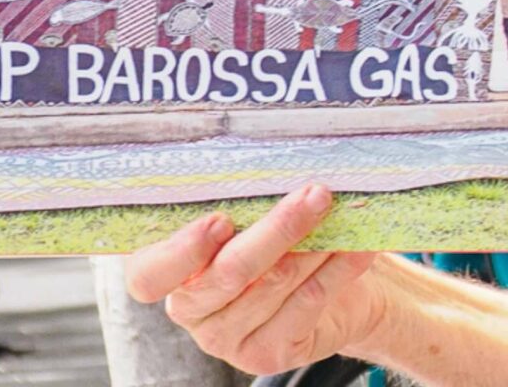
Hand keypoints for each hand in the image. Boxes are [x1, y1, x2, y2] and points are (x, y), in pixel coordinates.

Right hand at [126, 186, 384, 375]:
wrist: (333, 291)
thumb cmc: (279, 236)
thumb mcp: (251, 212)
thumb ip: (244, 197)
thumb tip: (272, 153)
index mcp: (168, 271)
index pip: (149, 276)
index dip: (180, 252)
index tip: (220, 220)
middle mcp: (190, 309)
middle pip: (226, 274)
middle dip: (276, 229)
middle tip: (314, 194)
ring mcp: (226, 338)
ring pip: (272, 284)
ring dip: (313, 243)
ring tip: (338, 208)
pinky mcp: (266, 355)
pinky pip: (306, 303)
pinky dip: (337, 268)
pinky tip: (359, 246)